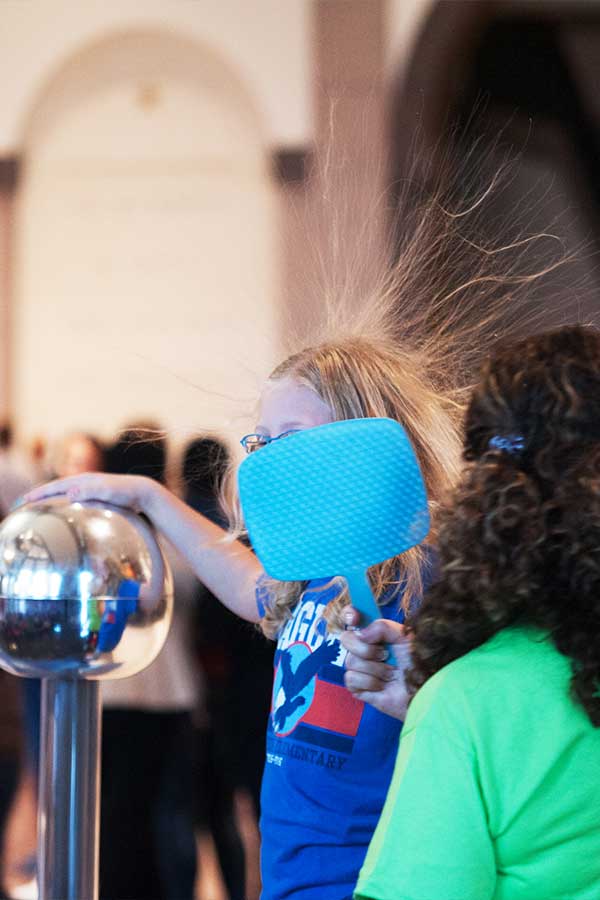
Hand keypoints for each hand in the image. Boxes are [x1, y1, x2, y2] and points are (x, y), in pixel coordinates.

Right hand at [21, 473, 156, 514]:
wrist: (142, 492)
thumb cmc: (126, 493)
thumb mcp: (108, 491)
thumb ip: (90, 491)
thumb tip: (69, 494)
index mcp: (84, 481)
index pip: (56, 487)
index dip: (40, 493)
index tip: (25, 501)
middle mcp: (84, 482)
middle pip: (56, 488)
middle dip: (40, 494)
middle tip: (23, 503)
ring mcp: (90, 488)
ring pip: (64, 492)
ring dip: (50, 498)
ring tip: (37, 505)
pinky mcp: (95, 495)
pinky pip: (73, 498)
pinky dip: (62, 502)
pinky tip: (61, 510)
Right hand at [340, 605, 411, 719]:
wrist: (423, 689)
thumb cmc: (417, 663)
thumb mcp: (405, 637)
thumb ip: (383, 627)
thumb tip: (361, 634)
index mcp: (373, 633)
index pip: (351, 616)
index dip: (348, 614)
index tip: (354, 619)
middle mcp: (363, 648)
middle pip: (346, 639)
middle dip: (366, 649)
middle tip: (385, 655)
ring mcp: (359, 668)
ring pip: (350, 662)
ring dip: (375, 669)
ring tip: (391, 674)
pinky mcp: (357, 688)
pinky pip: (351, 679)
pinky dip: (370, 683)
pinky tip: (382, 686)